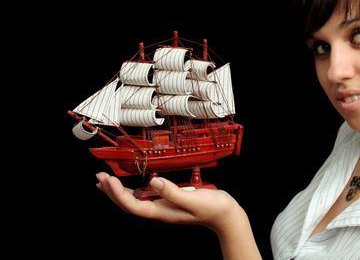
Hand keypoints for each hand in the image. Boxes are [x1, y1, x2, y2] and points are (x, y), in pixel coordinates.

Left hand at [95, 172, 240, 231]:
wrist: (226, 215)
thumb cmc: (213, 209)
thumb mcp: (194, 199)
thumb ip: (173, 192)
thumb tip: (153, 182)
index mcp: (163, 211)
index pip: (133, 204)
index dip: (118, 193)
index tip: (109, 179)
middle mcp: (160, 209)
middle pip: (128, 204)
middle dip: (112, 191)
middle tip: (100, 177)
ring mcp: (164, 206)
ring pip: (134, 200)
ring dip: (119, 191)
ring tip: (107, 182)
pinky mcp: (169, 200)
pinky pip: (145, 196)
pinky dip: (133, 190)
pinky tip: (131, 186)